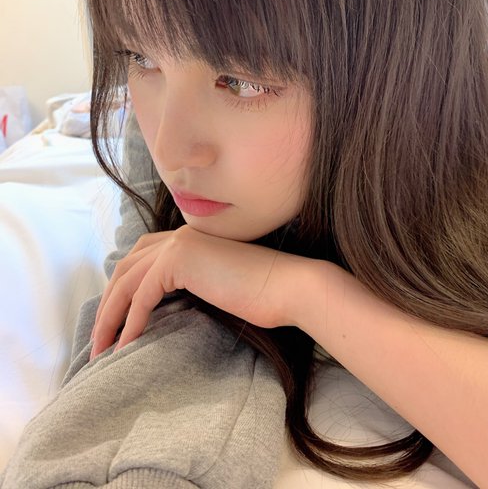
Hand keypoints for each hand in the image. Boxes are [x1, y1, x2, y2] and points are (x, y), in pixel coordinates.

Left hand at [90, 225, 306, 358]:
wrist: (289, 287)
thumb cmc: (263, 294)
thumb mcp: (216, 287)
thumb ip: (190, 286)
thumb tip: (163, 310)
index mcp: (188, 239)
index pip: (140, 259)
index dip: (120, 290)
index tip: (113, 321)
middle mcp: (178, 236)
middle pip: (126, 268)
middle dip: (107, 305)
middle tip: (99, 341)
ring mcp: (178, 245)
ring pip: (127, 281)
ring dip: (110, 317)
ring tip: (103, 350)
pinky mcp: (180, 261)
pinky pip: (142, 295)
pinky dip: (130, 322)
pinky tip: (126, 346)